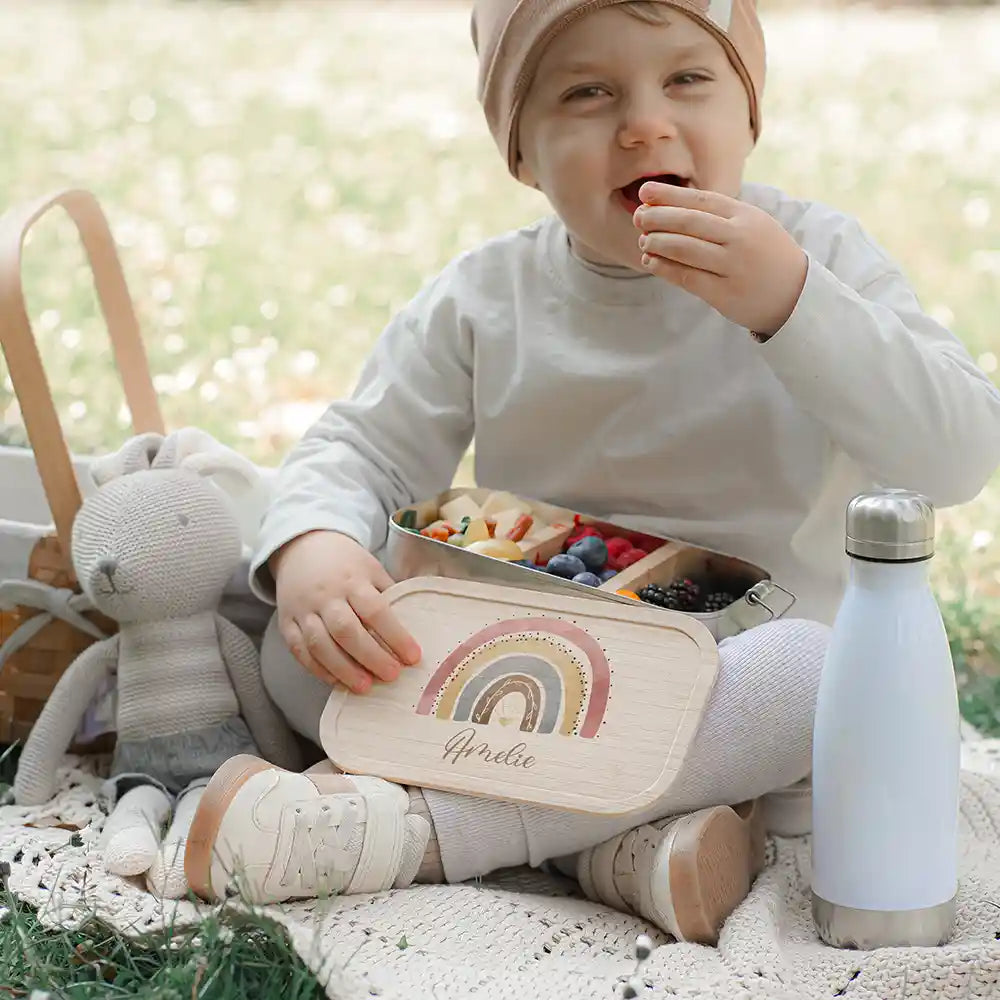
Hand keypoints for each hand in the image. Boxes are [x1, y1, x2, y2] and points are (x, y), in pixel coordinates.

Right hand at [272, 530, 421, 693]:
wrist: (302, 546)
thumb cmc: (345, 563)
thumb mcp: (371, 568)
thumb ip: (388, 595)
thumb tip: (414, 627)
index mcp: (352, 580)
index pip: (375, 610)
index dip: (395, 636)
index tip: (413, 656)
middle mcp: (326, 596)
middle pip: (346, 630)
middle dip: (371, 657)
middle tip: (391, 675)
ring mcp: (303, 610)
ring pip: (320, 644)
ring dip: (343, 669)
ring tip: (365, 687)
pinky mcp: (286, 623)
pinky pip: (299, 651)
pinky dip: (318, 670)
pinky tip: (337, 681)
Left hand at [634, 182, 807, 336]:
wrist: (796, 294)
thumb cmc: (766, 255)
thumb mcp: (752, 224)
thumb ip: (720, 215)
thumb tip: (671, 205)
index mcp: (745, 216)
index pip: (701, 200)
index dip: (669, 195)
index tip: (645, 192)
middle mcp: (740, 238)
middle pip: (690, 222)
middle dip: (658, 217)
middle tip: (637, 217)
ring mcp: (732, 266)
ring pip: (685, 249)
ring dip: (658, 242)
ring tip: (643, 240)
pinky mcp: (724, 293)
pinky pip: (687, 277)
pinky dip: (664, 268)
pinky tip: (650, 262)